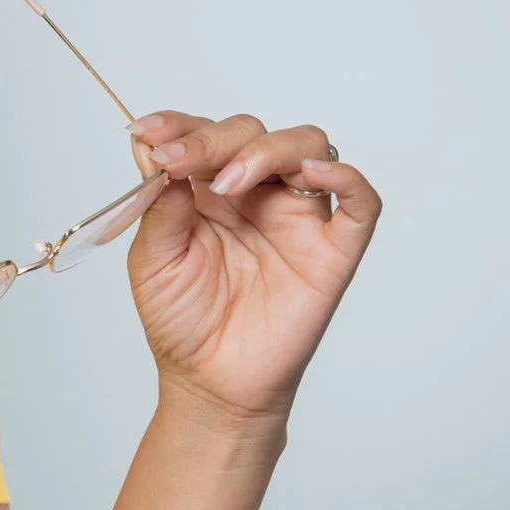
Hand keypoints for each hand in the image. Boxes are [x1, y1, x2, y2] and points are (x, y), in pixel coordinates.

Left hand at [122, 112, 379, 423]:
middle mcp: (258, 195)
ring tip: (229, 182)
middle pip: (253, 133)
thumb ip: (159, 208)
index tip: (148, 132)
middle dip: (213, 139)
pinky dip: (346, 177)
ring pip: (306, 148)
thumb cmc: (184, 322)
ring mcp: (298, 218)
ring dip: (267, 150)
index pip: (206, 135)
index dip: (179, 125)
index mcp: (211, 191)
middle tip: (179, 162)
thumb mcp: (153, 261)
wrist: (211, 383)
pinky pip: (361, 202)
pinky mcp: (333, 250)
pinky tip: (313, 174)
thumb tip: (159, 156)